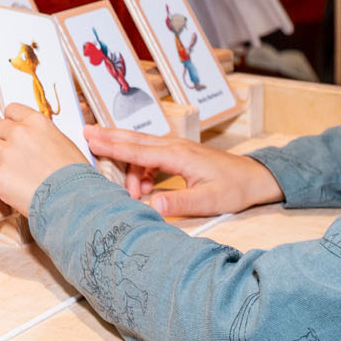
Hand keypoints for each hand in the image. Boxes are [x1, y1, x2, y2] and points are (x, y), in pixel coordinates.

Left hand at [0, 103, 90, 214]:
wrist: (76, 200)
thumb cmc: (77, 178)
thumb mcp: (64, 145)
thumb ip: (43, 139)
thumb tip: (34, 144)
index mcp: (38, 123)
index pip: (11, 110)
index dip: (9, 123)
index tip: (10, 133)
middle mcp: (20, 134)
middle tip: (5, 155)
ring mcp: (8, 155)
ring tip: (1, 171)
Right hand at [85, 126, 282, 217]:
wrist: (255, 177)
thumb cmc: (235, 188)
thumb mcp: (209, 201)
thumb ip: (178, 203)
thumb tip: (151, 207)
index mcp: (178, 155)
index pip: (138, 149)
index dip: (112, 145)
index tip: (90, 139)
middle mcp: (174, 146)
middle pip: (134, 140)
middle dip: (108, 137)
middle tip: (84, 133)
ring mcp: (176, 148)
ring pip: (141, 148)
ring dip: (128, 165)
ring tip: (130, 192)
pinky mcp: (179, 154)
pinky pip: (151, 156)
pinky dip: (140, 169)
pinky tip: (143, 189)